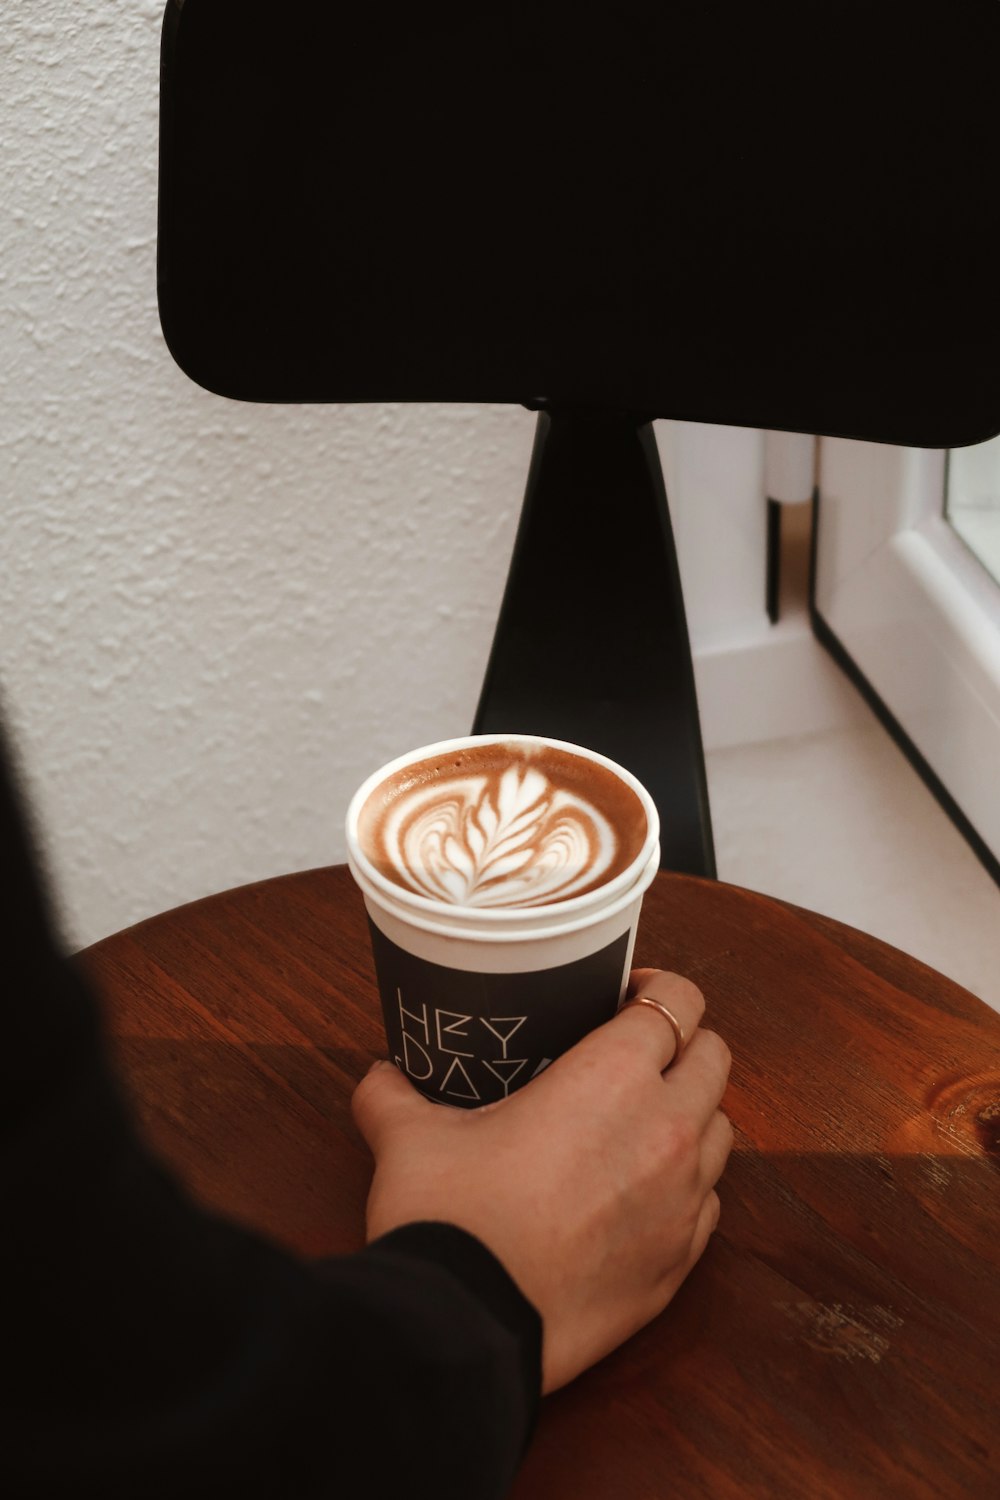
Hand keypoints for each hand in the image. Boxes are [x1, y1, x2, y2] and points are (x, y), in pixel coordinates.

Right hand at [351, 969, 731, 1394]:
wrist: (465, 1328)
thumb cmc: (450, 1220)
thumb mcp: (409, 1137)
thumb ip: (393, 1094)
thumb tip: (380, 1078)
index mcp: (612, 1077)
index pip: (678, 1002)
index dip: (659, 988)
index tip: (629, 996)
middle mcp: (665, 1130)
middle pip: (715, 1058)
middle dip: (685, 1044)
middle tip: (638, 1052)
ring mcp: (682, 1202)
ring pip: (721, 1130)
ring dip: (693, 1113)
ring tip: (642, 1121)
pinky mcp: (680, 1263)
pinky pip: (708, 1203)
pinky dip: (688, 1186)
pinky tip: (641, 1191)